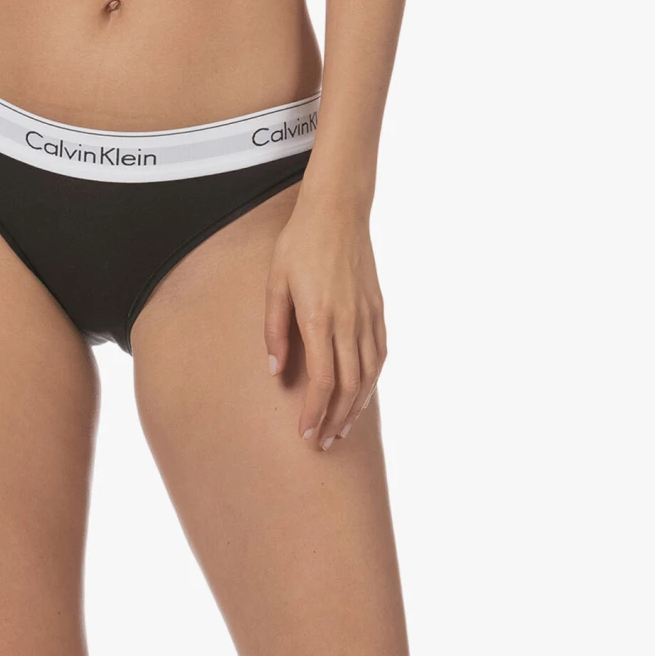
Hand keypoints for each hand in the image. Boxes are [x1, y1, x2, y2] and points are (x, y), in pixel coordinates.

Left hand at [263, 189, 384, 449]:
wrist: (338, 210)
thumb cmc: (299, 244)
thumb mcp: (275, 282)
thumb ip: (274, 329)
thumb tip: (277, 372)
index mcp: (319, 318)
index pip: (321, 381)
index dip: (315, 413)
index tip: (306, 435)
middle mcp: (349, 322)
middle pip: (347, 387)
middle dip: (335, 421)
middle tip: (323, 445)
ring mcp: (367, 316)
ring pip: (368, 376)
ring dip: (355, 408)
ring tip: (342, 429)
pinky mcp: (378, 308)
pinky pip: (379, 354)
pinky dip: (371, 381)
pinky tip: (361, 393)